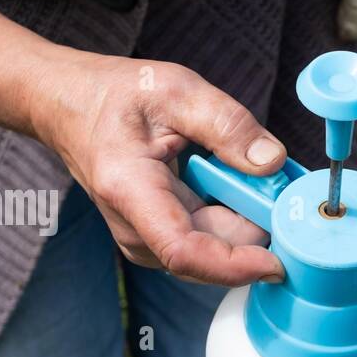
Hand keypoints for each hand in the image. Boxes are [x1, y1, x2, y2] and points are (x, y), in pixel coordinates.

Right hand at [29, 53, 285, 285]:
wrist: (69, 107)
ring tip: (255, 178)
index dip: (235, 266)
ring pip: (213, 252)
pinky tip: (240, 187)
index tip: (277, 262)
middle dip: (257, 232)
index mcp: (131, 190)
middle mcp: (134, 228)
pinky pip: (209, 242)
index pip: (185, 252)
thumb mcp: (176, 91)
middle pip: (210, 255)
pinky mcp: (159, 240)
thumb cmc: (114, 96)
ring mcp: (146, 240)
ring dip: (247, 225)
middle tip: (287, 191)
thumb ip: (228, 125)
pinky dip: (235, 220)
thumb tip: (272, 163)